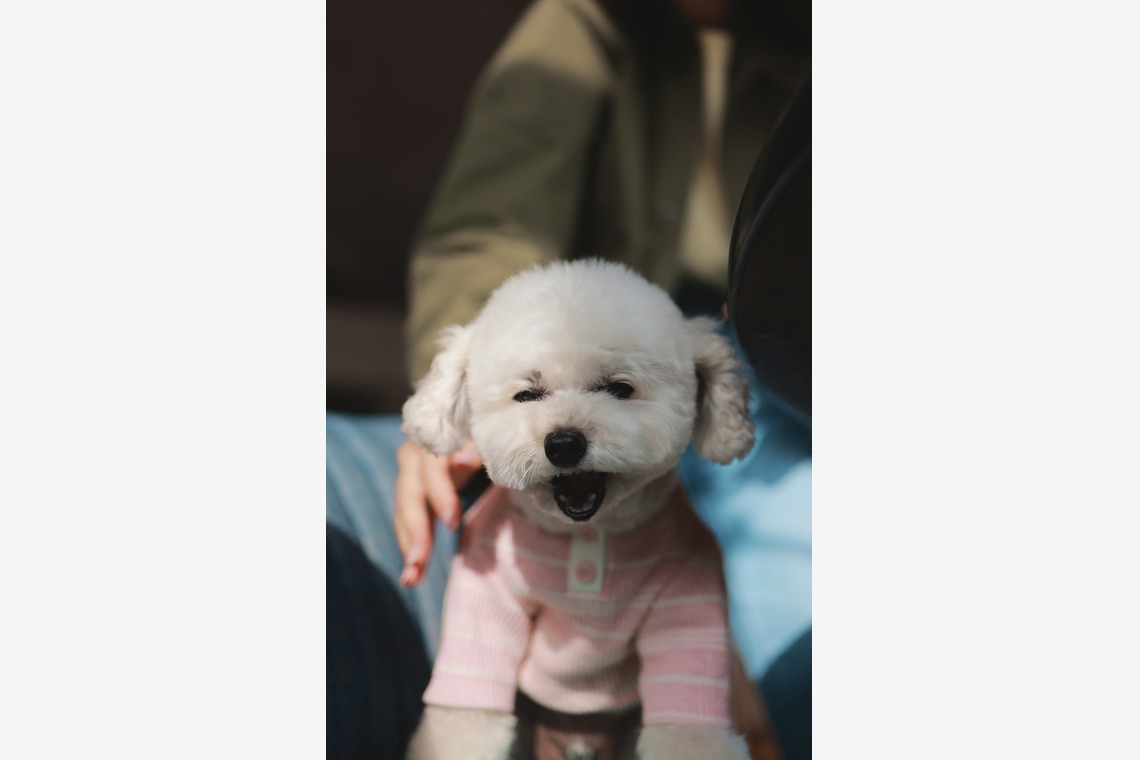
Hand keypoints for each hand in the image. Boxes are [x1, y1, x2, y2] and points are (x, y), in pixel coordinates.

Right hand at [394, 439, 482, 585]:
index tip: (453, 521)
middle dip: (414, 530)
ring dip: (408, 546)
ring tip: (411, 579)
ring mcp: (412, 476)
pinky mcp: (414, 496)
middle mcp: (417, 456)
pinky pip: (407, 523)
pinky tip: (412, 577)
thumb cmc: (490, 437)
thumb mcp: (490, 441)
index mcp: (438, 440)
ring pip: (403, 512)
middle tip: (418, 561)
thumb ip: (481, 450)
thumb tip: (466, 460)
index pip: (432, 467)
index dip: (440, 494)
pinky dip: (411, 549)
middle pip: (409, 493)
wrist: (477, 431)